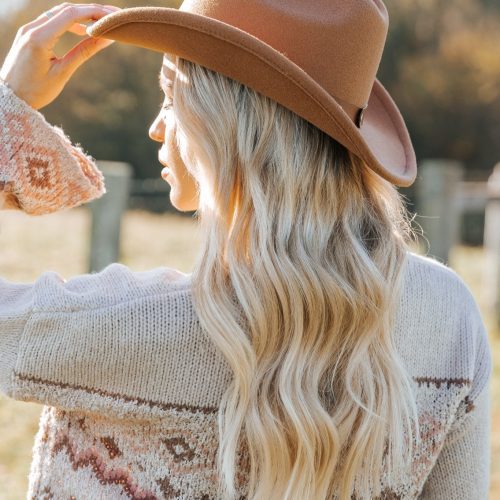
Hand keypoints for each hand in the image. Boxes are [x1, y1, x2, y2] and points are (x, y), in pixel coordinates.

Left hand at [0, 3, 120, 109]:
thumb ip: (84, 52)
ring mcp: (29, 28)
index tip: (112, 17)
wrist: (11, 97)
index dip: (94, 12)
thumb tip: (106, 39)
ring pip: (59, 12)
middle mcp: (32, 28)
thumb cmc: (36, 91)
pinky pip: (52, 20)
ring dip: (81, 15)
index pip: (71, 15)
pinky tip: (83, 30)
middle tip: (112, 17)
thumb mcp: (63, 72)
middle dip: (91, 11)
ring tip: (101, 24)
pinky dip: (70, 21)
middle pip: (66, 9)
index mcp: (39, 38)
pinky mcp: (29, 33)